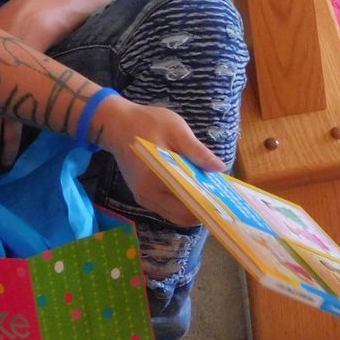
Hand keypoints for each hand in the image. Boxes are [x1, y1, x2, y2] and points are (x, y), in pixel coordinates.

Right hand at [92, 94, 224, 226]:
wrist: (115, 123)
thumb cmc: (146, 122)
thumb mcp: (176, 130)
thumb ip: (197, 151)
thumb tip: (220, 168)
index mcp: (155, 181)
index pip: (186, 208)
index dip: (207, 206)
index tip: (223, 199)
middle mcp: (148, 197)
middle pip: (182, 216)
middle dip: (202, 207)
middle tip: (217, 193)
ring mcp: (144, 198)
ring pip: (175, 213)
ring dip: (192, 205)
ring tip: (207, 188)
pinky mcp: (143, 194)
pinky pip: (167, 206)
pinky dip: (181, 200)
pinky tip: (191, 185)